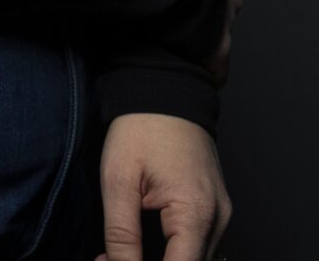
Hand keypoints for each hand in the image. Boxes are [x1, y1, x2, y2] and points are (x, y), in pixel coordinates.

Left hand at [93, 112, 231, 260]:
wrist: (164, 89)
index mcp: (196, 212)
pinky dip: (177, 252)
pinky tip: (148, 246)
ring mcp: (221, 213)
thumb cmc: (141, 127)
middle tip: (113, 258)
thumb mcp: (119, 179)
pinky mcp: (217, 207)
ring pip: (197, 259)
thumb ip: (121, 233)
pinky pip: (200, 244)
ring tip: (124, 252)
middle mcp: (218, 218)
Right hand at [174, 0, 242, 86]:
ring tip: (179, 40)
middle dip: (206, 12)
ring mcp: (224, 20)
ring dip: (203, 38)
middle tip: (176, 14)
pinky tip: (192, 68)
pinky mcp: (214, 47)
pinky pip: (216, 65)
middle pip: (225, 6)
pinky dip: (206, 69)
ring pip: (220, 34)